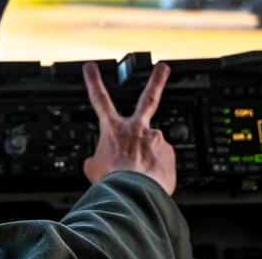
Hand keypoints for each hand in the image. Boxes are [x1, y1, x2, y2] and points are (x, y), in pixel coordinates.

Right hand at [81, 61, 176, 194]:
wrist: (134, 194)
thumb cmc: (112, 181)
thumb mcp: (93, 167)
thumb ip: (97, 157)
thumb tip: (98, 160)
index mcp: (113, 129)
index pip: (99, 99)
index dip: (93, 81)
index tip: (91, 67)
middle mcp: (136, 129)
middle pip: (148, 98)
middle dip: (156, 80)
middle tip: (164, 67)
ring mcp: (155, 140)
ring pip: (153, 145)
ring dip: (148, 158)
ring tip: (142, 175)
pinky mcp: (169, 154)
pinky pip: (162, 161)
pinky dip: (157, 169)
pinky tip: (151, 179)